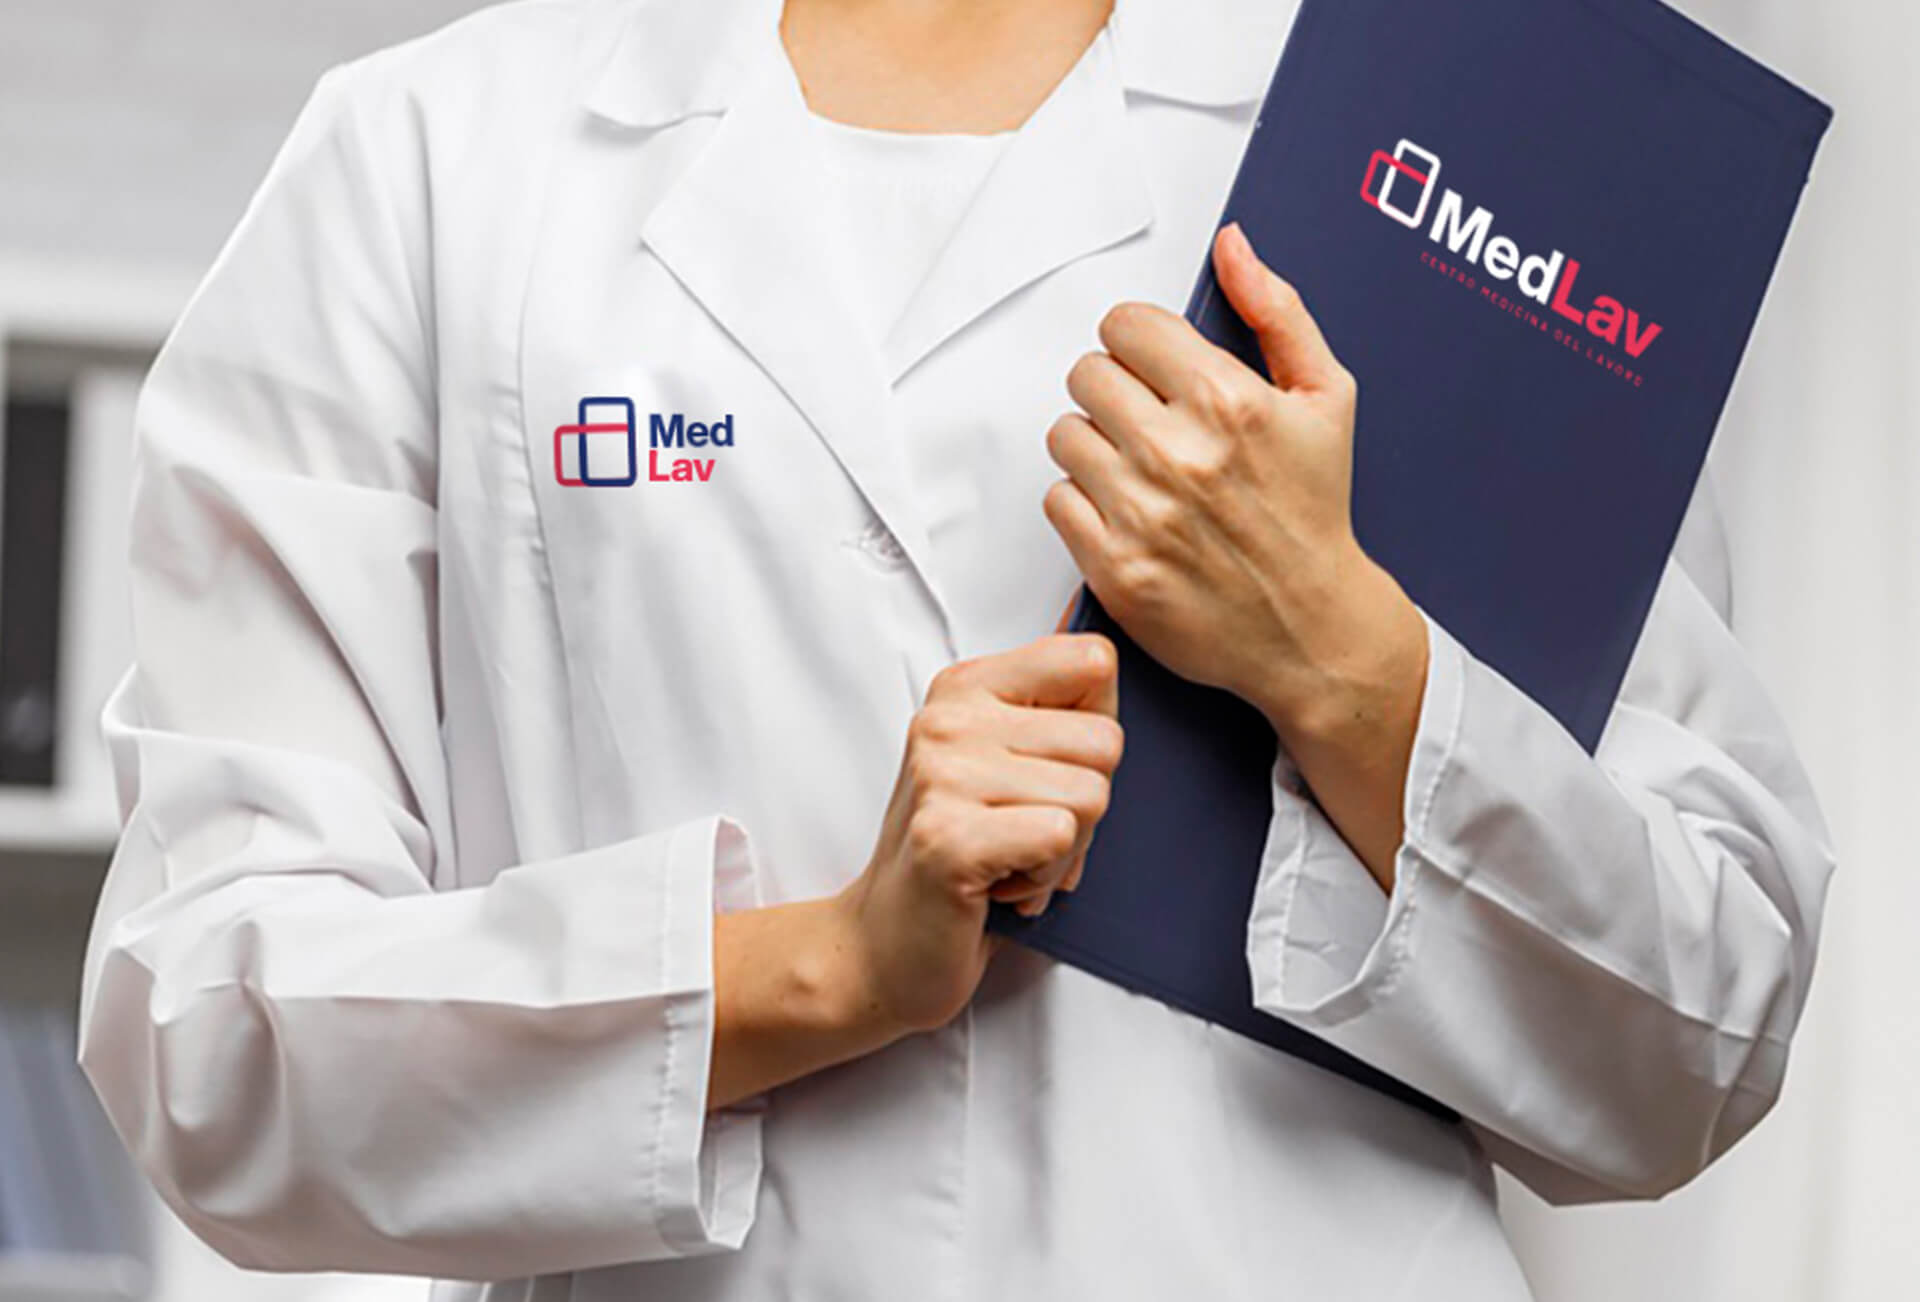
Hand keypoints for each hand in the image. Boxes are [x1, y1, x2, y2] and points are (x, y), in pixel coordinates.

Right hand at [833, 634, 1122, 1034]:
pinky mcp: (949, 837)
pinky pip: (1060, 835)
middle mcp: (950, 721)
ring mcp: (944, 776)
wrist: (885, 941)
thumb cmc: (955, 852)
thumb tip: (1108, 672)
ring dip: (1066, 849)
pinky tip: (1002, 883)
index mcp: (968, 688)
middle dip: (1086, 804)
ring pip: (1091, 796)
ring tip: (1011, 859)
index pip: (1092, 661)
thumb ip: (1053, 716)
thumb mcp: (1001, 760)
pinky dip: (1047, 875)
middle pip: (1105, 742)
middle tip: (1027, 830)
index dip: (1097, 727)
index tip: (1052, 768)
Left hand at [1041, 223, 1426, 747]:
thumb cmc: (1315, 511)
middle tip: (1147, 421)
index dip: (1137, 342)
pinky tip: (1127, 513)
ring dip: (1094, 446)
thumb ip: (1277, 311)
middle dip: (1114, 391)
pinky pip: (1056, 499)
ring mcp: (1142, 513)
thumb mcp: (1325, 397)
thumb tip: (1233, 247)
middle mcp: (1179, 454)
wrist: (1311, 627)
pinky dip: (1083, 504)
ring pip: (1064, 435)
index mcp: (1226, 400)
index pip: (1124, 325)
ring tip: (1139, 469)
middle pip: (1086, 374)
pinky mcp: (1114, 566)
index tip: (1153, 366)